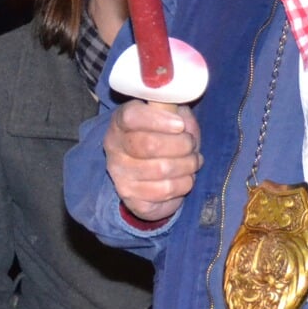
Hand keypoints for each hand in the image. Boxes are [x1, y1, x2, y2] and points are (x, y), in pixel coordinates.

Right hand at [104, 101, 201, 223]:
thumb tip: (181, 113)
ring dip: (188, 165)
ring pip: (162, 169)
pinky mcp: (131, 198)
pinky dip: (184, 184)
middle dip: (181, 145)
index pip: (131, 117)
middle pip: (149, 144)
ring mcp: (120, 175)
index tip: (180, 125)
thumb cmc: (163, 139)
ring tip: (193, 161)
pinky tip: (185, 178)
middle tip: (192, 145)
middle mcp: (114, 148)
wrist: (150, 176)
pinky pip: (165, 192)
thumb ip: (175, 110)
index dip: (158, 120)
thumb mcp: (169, 117)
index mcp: (120, 123)